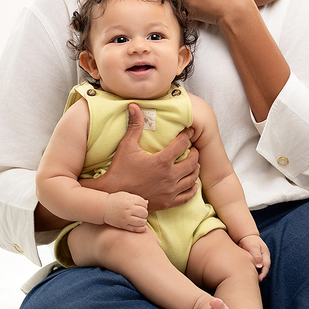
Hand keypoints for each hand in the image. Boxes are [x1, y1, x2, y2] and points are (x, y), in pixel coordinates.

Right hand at [85, 103, 199, 211]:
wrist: (113, 195)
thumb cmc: (119, 170)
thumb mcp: (127, 146)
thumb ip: (135, 125)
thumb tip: (134, 105)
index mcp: (162, 161)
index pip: (182, 144)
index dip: (187, 135)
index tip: (189, 131)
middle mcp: (169, 176)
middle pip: (192, 162)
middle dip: (194, 153)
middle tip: (192, 148)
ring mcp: (170, 191)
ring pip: (192, 178)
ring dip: (195, 169)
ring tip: (194, 163)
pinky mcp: (168, 202)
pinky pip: (187, 196)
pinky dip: (192, 188)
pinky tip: (192, 183)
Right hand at [103, 191, 148, 231]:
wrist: (103, 207)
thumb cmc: (115, 200)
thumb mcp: (125, 196)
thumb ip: (136, 199)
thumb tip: (147, 202)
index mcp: (129, 200)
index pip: (143, 204)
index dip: (145, 206)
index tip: (142, 207)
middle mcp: (128, 209)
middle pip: (144, 212)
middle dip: (145, 214)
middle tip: (142, 214)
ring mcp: (126, 218)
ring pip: (141, 221)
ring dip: (144, 221)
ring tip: (142, 220)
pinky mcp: (123, 225)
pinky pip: (135, 228)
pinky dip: (141, 229)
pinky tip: (144, 227)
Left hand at [238, 234, 271, 280]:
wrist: (246, 237)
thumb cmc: (250, 241)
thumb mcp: (253, 247)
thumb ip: (257, 256)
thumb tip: (259, 266)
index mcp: (265, 254)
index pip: (266, 266)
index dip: (264, 273)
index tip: (260, 279)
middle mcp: (264, 258)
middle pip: (264, 268)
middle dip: (261, 275)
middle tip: (256, 281)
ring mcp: (260, 259)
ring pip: (260, 269)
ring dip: (258, 274)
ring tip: (253, 279)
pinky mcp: (255, 260)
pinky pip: (256, 267)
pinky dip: (254, 271)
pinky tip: (250, 274)